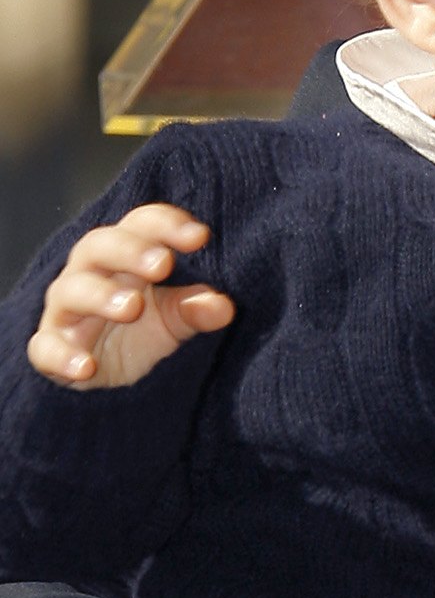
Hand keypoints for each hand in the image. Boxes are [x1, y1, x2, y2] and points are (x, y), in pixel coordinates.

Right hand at [27, 204, 234, 387]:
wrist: (99, 372)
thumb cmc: (137, 329)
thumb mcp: (173, 319)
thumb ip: (196, 309)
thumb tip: (225, 306)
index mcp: (122, 256)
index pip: (139, 225)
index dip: (166, 225)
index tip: (200, 236)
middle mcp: (88, 273)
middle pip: (99, 246)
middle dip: (129, 251)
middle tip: (163, 263)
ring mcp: (65, 310)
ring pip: (71, 290)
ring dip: (100, 295)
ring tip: (132, 307)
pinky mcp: (49, 347)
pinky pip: (46, 348)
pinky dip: (63, 357)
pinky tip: (86, 367)